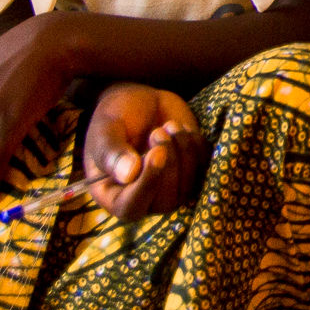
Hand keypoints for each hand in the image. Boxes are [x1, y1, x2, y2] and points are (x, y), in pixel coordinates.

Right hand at [83, 84, 204, 220]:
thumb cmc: (116, 114)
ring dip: (184, 155)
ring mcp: (168, 188)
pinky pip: (204, 172)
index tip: (156, 153)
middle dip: (169, 165)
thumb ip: (111, 151)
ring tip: (170, 125)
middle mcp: (141, 197)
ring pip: (187, 190)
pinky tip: (183, 129)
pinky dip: (198, 149)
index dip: (146, 186)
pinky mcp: (190, 174)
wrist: (140, 100)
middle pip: (165, 202)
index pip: (130, 208)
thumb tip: (129, 174)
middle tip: (159, 132)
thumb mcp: (105, 128)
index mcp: (111, 192)